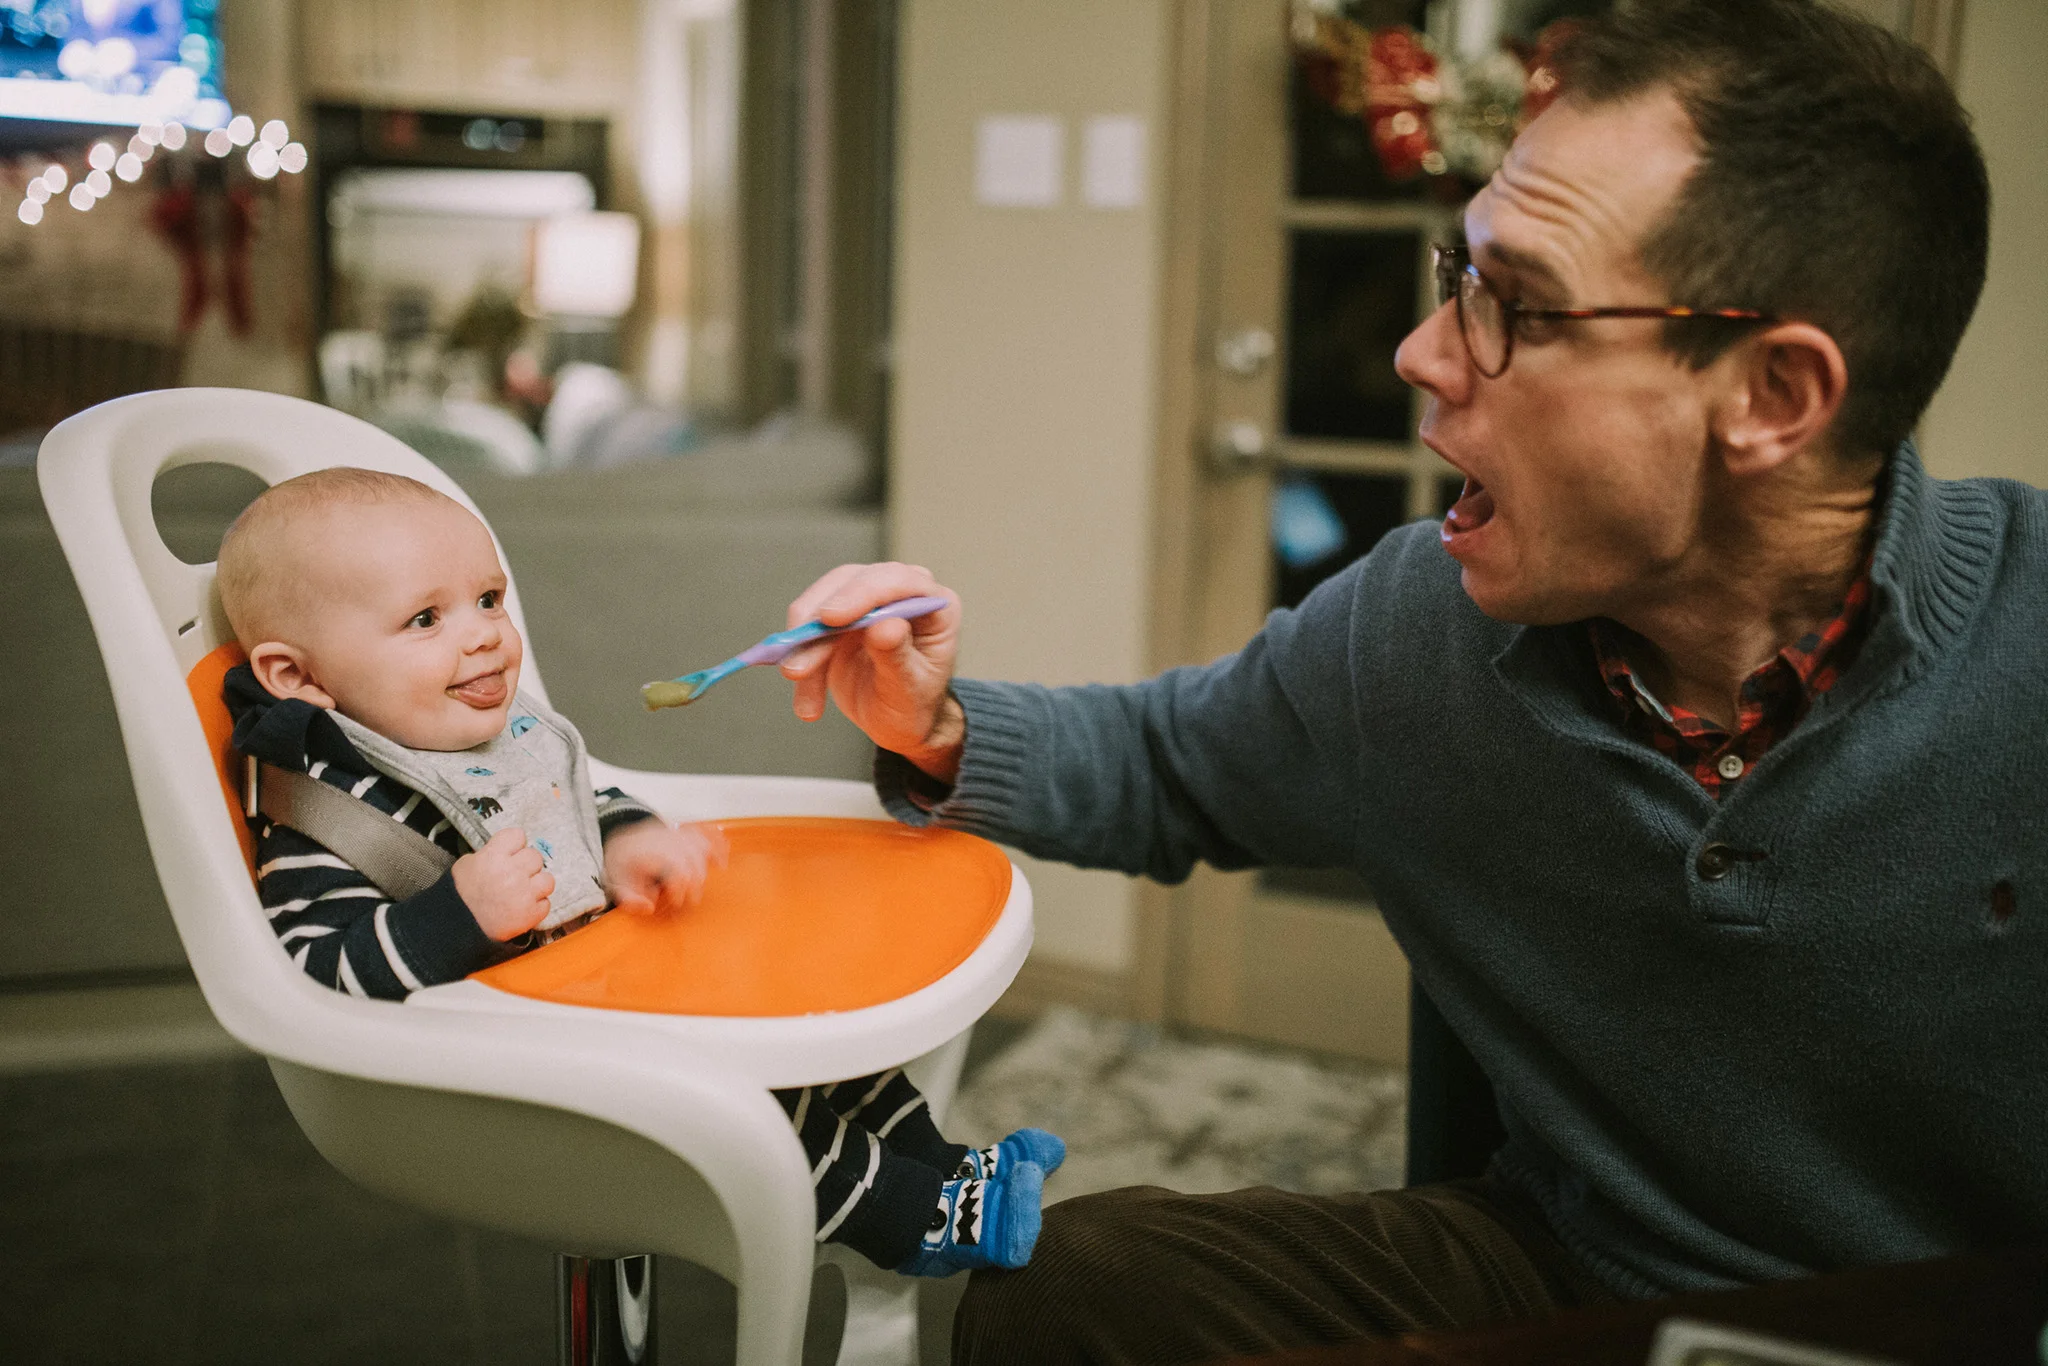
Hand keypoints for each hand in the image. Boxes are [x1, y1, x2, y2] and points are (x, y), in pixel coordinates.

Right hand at [452, 828, 554, 940]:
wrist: (458, 928)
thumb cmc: (460, 895)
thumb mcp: (465, 865)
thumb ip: (488, 854)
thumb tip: (503, 851)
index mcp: (494, 856)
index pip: (517, 835)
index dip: (514, 844)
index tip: (511, 851)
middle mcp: (512, 872)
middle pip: (535, 856)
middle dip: (526, 865)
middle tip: (516, 874)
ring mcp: (524, 893)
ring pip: (547, 879)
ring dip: (537, 885)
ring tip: (524, 891)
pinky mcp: (531, 914)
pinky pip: (546, 903)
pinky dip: (537, 906)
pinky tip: (523, 906)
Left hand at [604, 820, 727, 914]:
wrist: (622, 837)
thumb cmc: (622, 863)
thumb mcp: (616, 882)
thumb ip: (629, 898)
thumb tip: (649, 908)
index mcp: (651, 852)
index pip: (678, 870)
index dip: (681, 889)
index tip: (676, 902)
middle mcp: (667, 840)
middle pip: (694, 859)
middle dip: (695, 883)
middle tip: (690, 900)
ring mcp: (678, 834)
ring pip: (702, 846)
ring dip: (705, 868)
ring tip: (701, 886)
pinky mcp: (685, 833)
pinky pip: (707, 835)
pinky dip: (717, 847)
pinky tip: (721, 863)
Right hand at [779, 562, 965, 780]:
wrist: (896, 721)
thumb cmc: (913, 706)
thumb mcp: (909, 691)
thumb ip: (898, 657)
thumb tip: (885, 626)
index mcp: (936, 606)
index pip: (898, 582)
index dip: (862, 594)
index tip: (830, 618)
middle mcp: (902, 592)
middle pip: (852, 582)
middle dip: (820, 618)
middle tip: (800, 653)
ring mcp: (868, 599)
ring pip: (822, 601)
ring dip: (803, 640)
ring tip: (796, 676)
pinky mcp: (839, 615)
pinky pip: (808, 624)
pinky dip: (797, 652)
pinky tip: (802, 690)